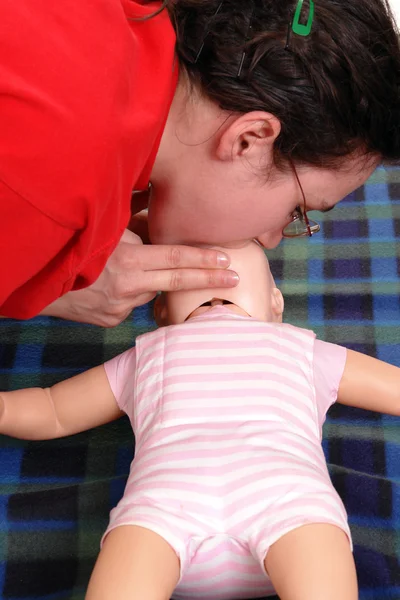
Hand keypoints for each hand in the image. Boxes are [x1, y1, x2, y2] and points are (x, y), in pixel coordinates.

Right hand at [41, 229, 237, 326]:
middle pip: (177, 281)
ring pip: (150, 291)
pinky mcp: (112, 321)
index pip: (175, 258)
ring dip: (150, 280)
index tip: (227, 261)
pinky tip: (112, 285)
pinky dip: (132, 293)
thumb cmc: (75, 246)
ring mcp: (120, 308)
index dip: (203, 259)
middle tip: (235, 278)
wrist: (40, 282)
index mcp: (127, 260)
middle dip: (208, 279)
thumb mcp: (106, 226)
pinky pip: (133, 304)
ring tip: (123, 270)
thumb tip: (162, 203)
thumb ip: (137, 218)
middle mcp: (127, 287)